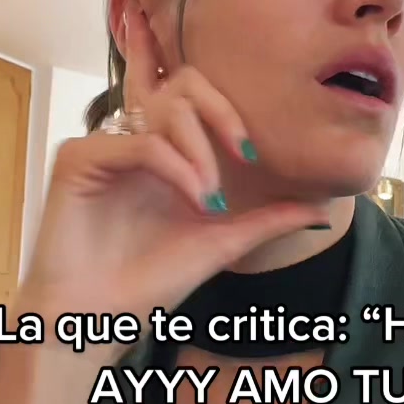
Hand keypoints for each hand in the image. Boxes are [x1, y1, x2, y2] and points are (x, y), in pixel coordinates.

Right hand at [0, 5, 326, 403]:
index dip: (229, 112)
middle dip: (220, 115)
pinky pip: (138, 142)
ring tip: (210, 198)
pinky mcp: (78, 159)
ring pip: (165, 110)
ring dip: (200, 150)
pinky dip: (174, 166)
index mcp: (165, 151)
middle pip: (183, 84)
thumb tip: (325, 211)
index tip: (251, 156)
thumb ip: (268, 220)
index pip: (198, 95)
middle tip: (242, 156)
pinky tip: (192, 196)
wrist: (100, 319)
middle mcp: (134, 140)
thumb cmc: (151, 282)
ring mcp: (105, 147)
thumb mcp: (223, 243)